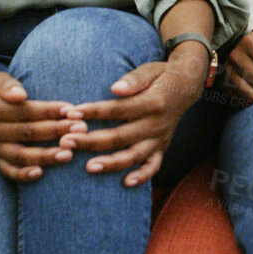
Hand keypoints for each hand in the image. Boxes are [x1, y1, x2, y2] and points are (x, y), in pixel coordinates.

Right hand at [0, 71, 84, 182]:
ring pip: (19, 155)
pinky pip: (8, 170)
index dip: (49, 111)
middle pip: (26, 133)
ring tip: (69, 154)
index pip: (24, 111)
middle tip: (81, 129)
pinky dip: (23, 174)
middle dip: (56, 131)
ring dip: (45, 156)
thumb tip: (20, 96)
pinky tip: (41, 173)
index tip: (72, 110)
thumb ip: (8, 86)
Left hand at [61, 51, 210, 186]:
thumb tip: (115, 88)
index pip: (118, 109)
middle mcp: (156, 124)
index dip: (94, 112)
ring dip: (110, 163)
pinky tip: (125, 183)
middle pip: (120, 136)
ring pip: (133, 156)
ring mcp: (160, 139)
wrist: (186, 87)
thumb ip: (133, 80)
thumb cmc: (160, 77)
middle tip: (66, 142)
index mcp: (153, 102)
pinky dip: (141, 177)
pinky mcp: (162, 149)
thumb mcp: (149, 70)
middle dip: (91, 140)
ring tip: (88, 167)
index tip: (71, 114)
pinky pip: (153, 167)